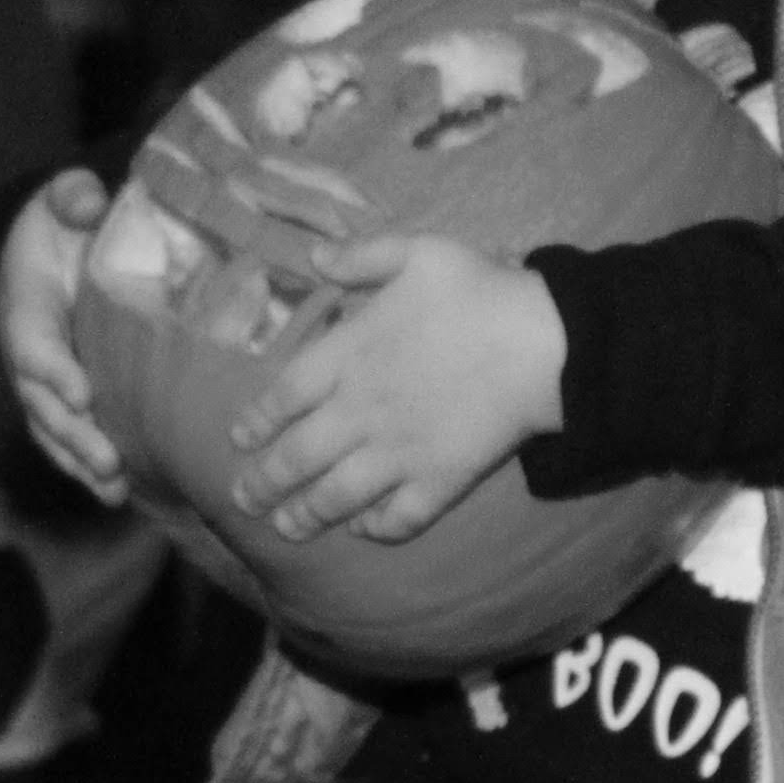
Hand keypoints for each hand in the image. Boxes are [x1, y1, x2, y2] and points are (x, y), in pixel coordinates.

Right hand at [0, 168, 131, 505]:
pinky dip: (90, 468)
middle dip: (74, 436)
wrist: (46, 249)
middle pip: (44, 407)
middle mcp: (28, 357)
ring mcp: (44, 385)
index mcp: (25, 309)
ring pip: (56, 433)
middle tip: (107, 460)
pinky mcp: (66, 400)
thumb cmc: (58, 226)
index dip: (54, 372)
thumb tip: (85, 203)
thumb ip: (71, 197)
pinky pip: (71, 440)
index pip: (33, 346)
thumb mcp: (60, 198)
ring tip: (115, 491)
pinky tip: (121, 494)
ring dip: (82, 464)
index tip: (82, 392)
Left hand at [222, 234, 566, 545]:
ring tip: (286, 528)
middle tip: (244, 500)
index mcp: (349, 357)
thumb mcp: (419, 252)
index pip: (283, 396)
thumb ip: (362, 256)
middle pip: (297, 458)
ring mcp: (398, 454)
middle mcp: (361, 413)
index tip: (239, 441)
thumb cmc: (480, 291)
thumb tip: (313, 257)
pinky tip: (363, 530)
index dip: (256, 422)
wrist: (544, 343)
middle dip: (263, 484)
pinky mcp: (438, 481)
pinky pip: (398, 517)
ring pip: (335, 497)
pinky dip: (376, 529)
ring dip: (304, 516)